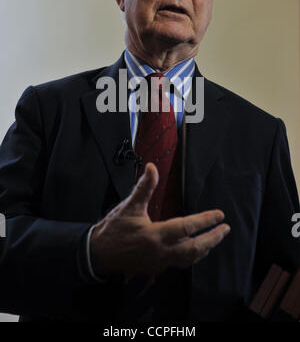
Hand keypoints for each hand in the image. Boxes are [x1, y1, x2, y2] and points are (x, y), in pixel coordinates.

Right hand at [90, 162, 229, 276]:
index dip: (205, 221)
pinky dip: (192, 256)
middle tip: (225, 229)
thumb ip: (144, 187)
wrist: (98, 253)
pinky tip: (196, 250)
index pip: (187, 228)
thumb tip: (152, 167)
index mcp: (155, 235)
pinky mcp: (156, 267)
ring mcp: (160, 262)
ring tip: (215, 238)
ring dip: (205, 248)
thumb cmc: (114, 229)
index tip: (219, 215)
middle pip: (195, 249)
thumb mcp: (129, 206)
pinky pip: (180, 263)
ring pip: (189, 259)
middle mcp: (161, 252)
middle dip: (213, 239)